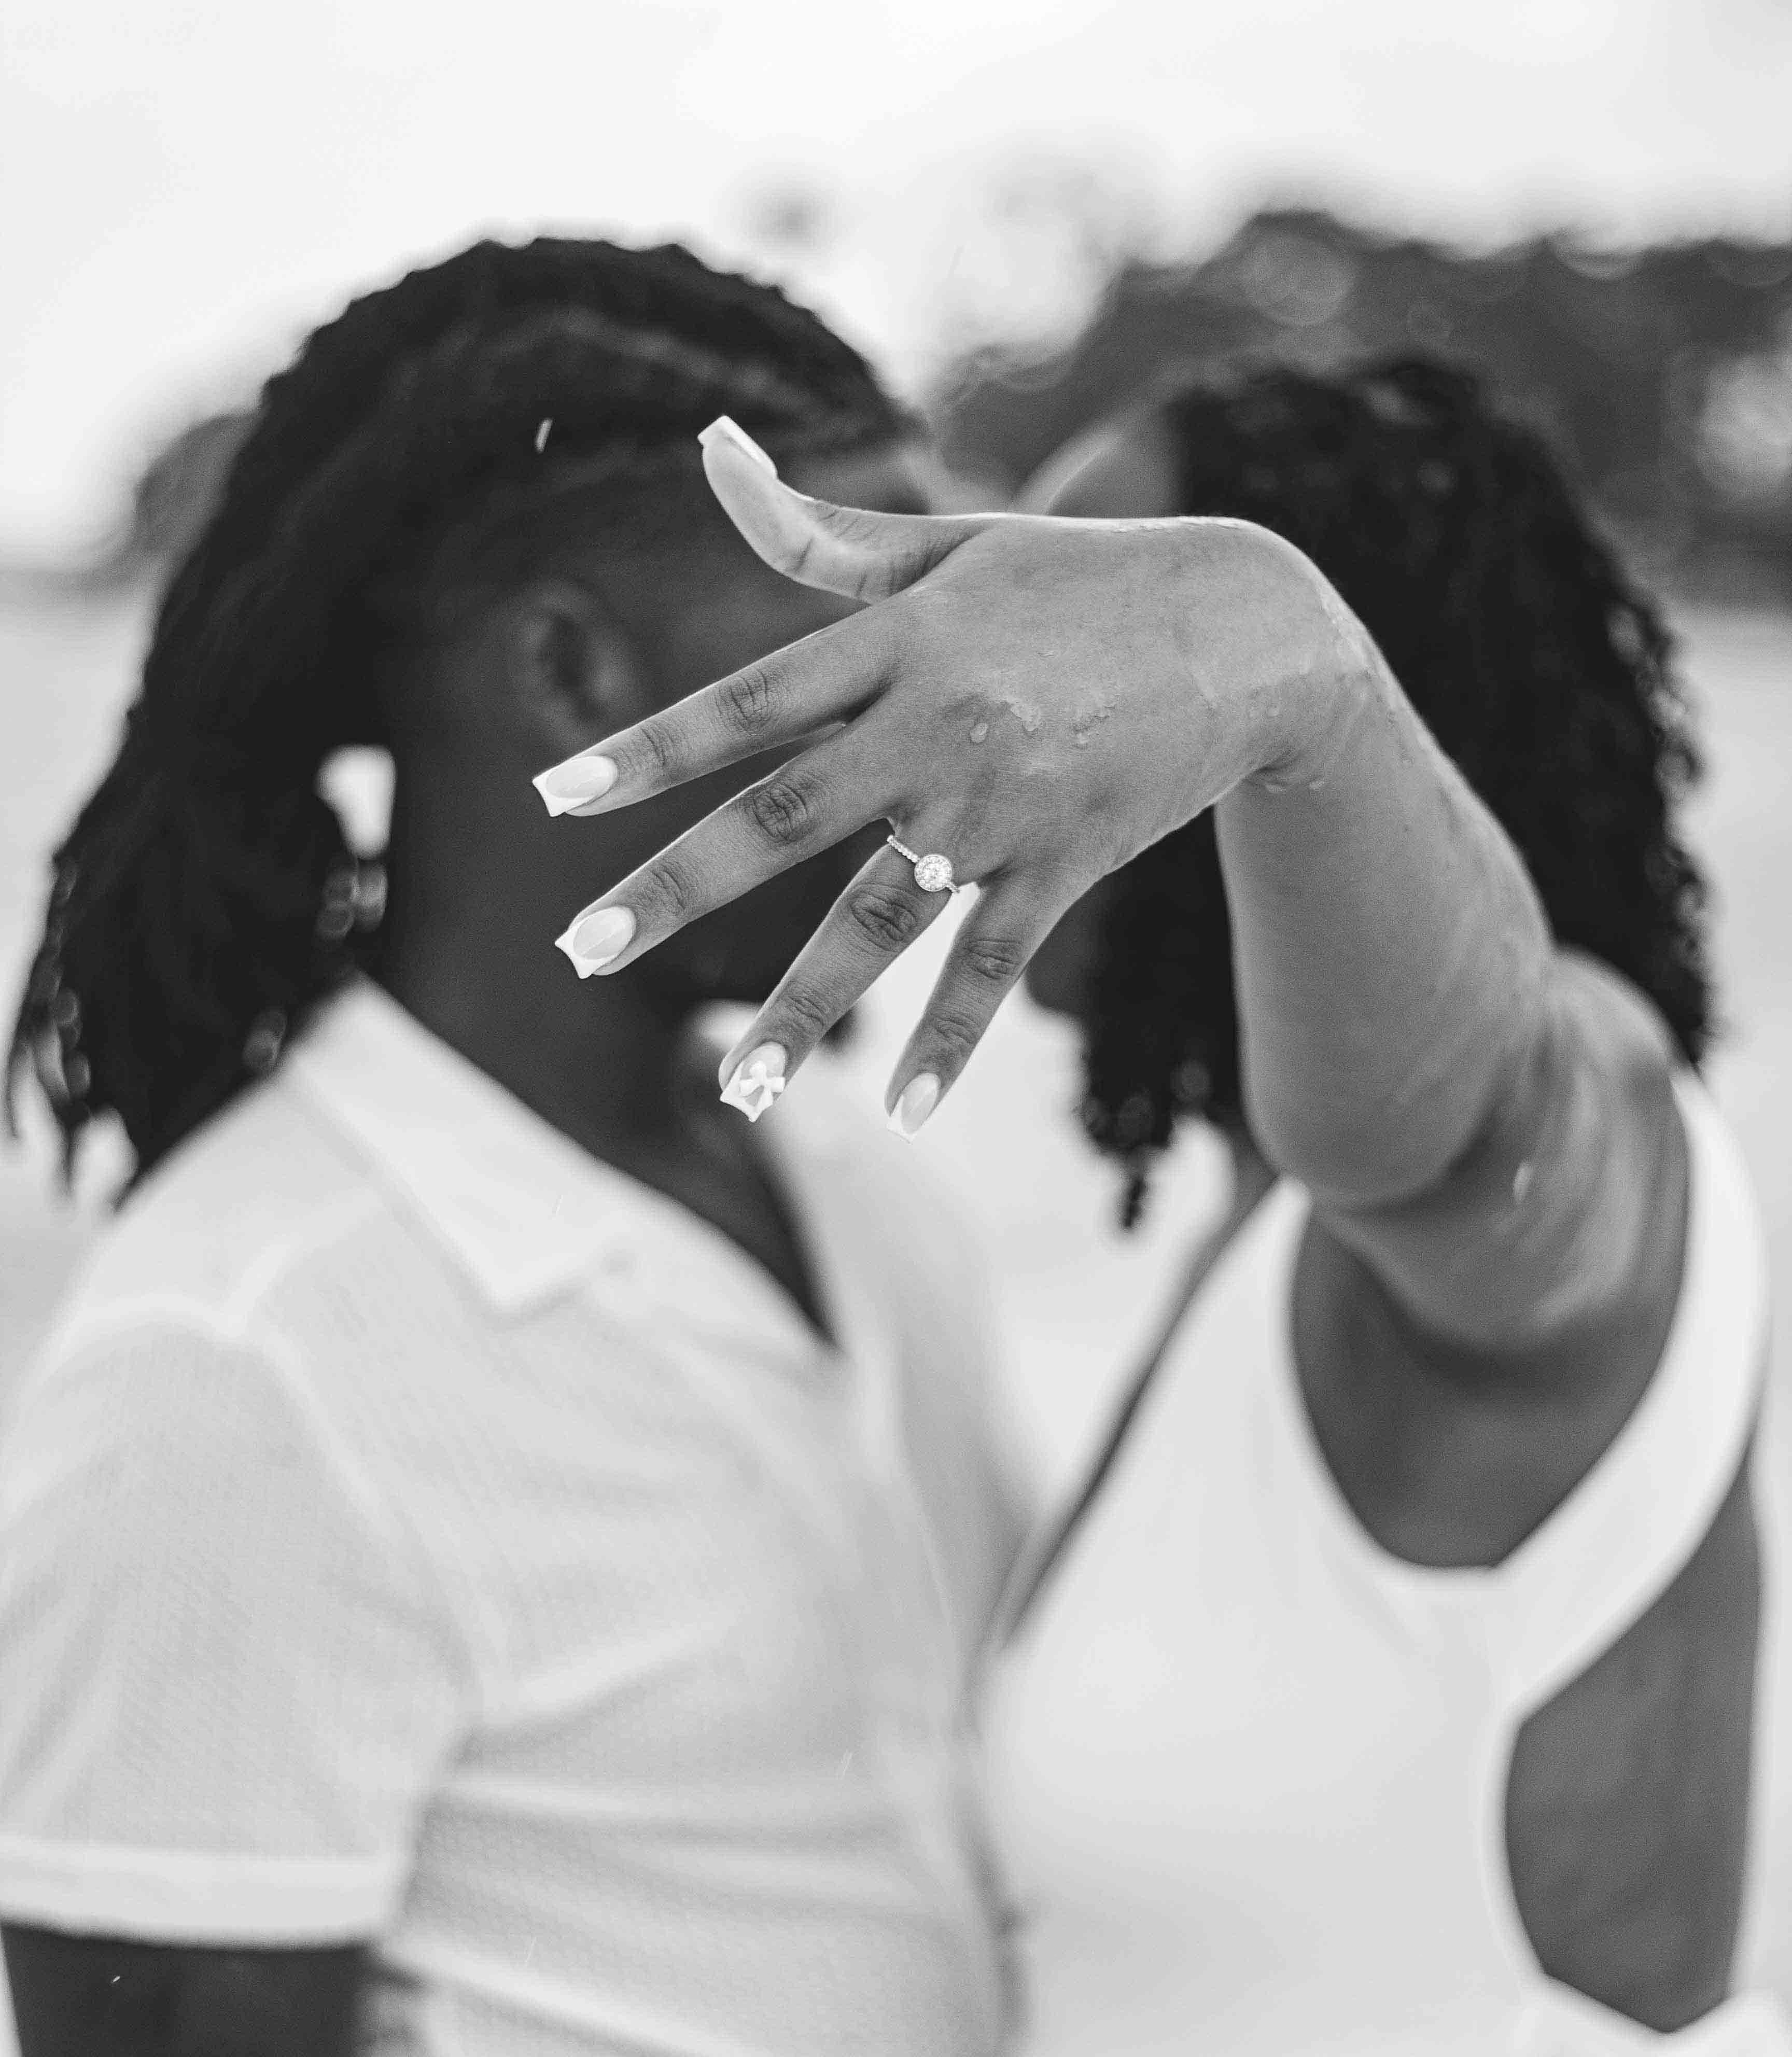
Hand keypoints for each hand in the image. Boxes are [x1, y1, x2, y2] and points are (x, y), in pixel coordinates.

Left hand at [535, 416, 1355, 1134]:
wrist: (1251, 632)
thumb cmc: (1080, 579)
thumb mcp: (950, 543)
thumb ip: (817, 531)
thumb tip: (707, 448)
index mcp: (899, 641)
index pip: (747, 704)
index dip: (649, 750)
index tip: (557, 797)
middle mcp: (937, 727)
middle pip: (783, 820)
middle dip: (675, 889)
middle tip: (579, 951)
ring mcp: (1002, 808)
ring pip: (879, 921)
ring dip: (803, 1011)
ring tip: (739, 1088)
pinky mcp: (1066, 866)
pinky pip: (993, 967)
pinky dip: (952, 1041)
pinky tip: (906, 1116)